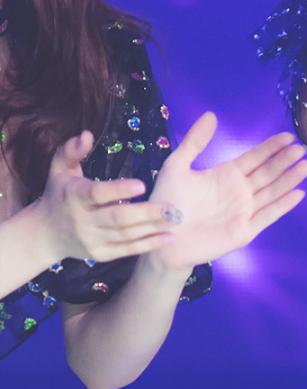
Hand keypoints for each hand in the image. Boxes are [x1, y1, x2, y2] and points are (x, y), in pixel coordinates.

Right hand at [35, 131, 176, 263]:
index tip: (142, 185)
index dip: (119, 190)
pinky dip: (148, 245)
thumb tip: (87, 134)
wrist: (46, 233)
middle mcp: (83, 220)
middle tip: (173, 208)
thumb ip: (72, 151)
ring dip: (153, 229)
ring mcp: (92, 240)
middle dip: (146, 214)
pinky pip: (127, 250)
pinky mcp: (101, 254)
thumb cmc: (59, 194)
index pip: (98, 194)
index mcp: (75, 196)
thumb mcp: (59, 168)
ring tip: (176, 220)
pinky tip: (168, 238)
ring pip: (125, 235)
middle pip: (117, 218)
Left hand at [146, 115, 306, 269]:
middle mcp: (240, 192)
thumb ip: (195, 142)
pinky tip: (298, 193)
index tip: (288, 136)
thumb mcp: (177, 165)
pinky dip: (283, 205)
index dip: (271, 148)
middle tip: (302, 149)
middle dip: (285, 161)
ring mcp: (244, 211)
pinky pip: (268, 216)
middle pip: (268, 173)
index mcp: (226, 175)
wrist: (162, 237)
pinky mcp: (245, 231)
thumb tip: (211, 115)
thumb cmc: (168, 202)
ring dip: (290, 179)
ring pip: (273, 192)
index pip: (255, 158)